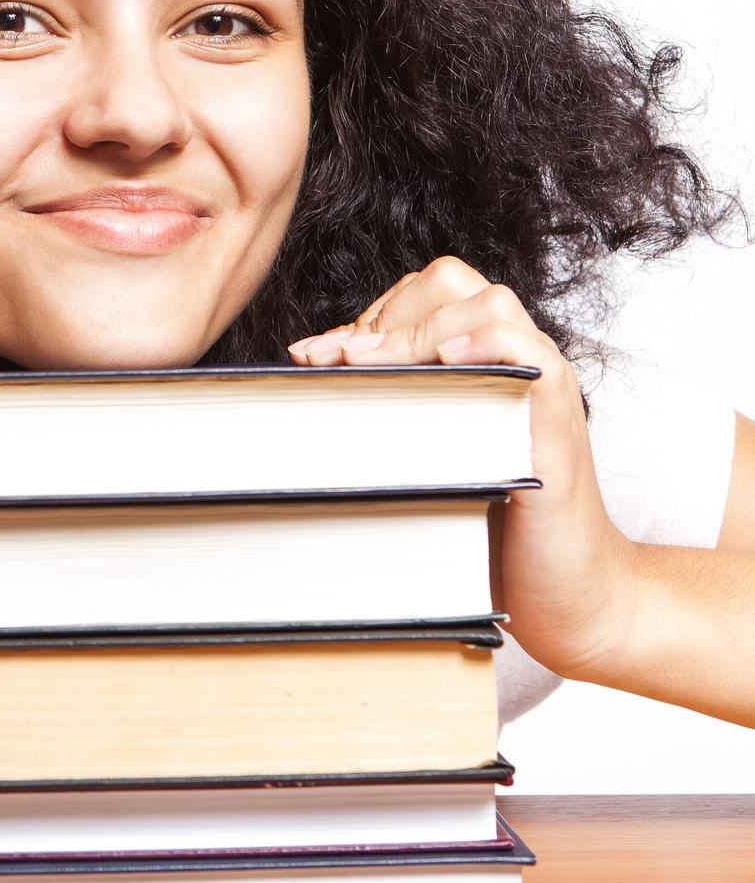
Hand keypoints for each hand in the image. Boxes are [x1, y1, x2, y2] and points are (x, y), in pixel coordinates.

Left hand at [286, 257, 633, 680]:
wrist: (568, 597)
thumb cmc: (488, 527)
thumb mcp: (423, 452)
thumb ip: (388, 400)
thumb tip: (314, 356)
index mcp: (480, 361)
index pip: (423, 295)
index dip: (366, 315)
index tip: (315, 354)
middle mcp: (513, 363)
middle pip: (450, 285)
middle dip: (384, 316)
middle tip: (340, 362)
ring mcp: (542, 388)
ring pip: (489, 305)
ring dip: (417, 328)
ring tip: (368, 364)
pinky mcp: (558, 426)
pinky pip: (529, 355)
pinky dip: (484, 344)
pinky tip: (444, 362)